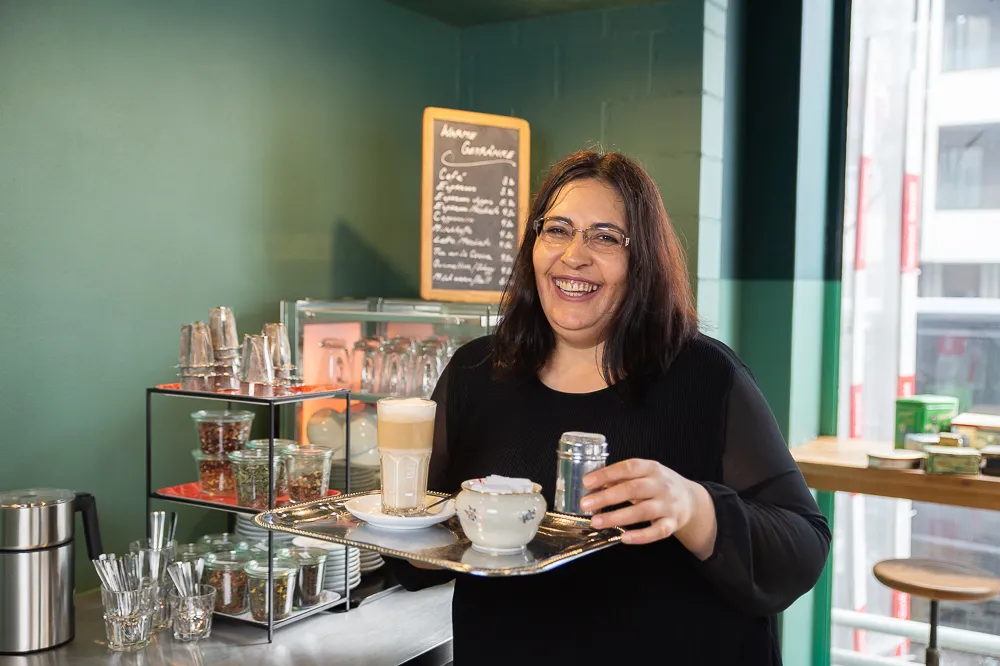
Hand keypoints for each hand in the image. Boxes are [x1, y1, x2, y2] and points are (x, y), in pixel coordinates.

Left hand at [580, 459, 701, 545]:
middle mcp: (661, 485)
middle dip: (607, 497)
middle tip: (586, 504)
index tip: (587, 482)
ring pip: (642, 511)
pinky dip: (640, 536)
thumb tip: (593, 482)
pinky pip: (657, 532)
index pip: (628, 468)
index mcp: (652, 468)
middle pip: (633, 490)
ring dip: (617, 517)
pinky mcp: (672, 524)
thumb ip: (621, 478)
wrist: (691, 500)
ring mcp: (668, 505)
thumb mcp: (644, 474)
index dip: (607, 474)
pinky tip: (623, 538)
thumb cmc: (659, 485)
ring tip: (596, 521)